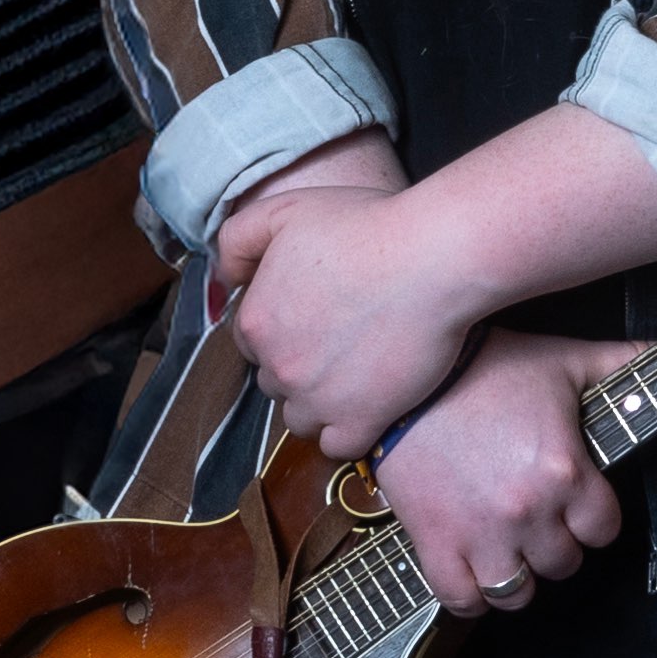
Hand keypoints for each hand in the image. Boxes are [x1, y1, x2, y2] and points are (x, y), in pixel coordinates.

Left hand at [224, 143, 486, 454]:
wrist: (432, 257)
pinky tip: (368, 405)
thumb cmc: (366, 225)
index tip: (317, 312)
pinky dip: (348, 431)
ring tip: (355, 373)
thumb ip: (238, 241)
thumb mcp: (285, 211)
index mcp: (256, 321)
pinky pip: (338, 446)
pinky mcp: (360, 421)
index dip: (283, 325)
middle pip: (275, 380)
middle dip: (299, 364)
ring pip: (301, 418)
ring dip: (318, 402)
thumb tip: (224, 279)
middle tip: (341, 337)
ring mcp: (318, 400)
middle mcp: (278, 367)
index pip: (252, 340)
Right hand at [363, 332, 635, 616]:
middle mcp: (527, 511)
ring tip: (509, 549)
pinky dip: (470, 594)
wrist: (406, 373)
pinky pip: (462, 599)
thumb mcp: (564, 359)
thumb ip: (623, 362)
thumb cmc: (486, 365)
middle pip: (563, 563)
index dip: (593, 518)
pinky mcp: (435, 542)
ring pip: (518, 592)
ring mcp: (480, 533)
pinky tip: (472, 569)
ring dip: (517, 575)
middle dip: (555, 542)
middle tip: (537, 518)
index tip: (576, 505)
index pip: (603, 530)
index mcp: (563, 472)